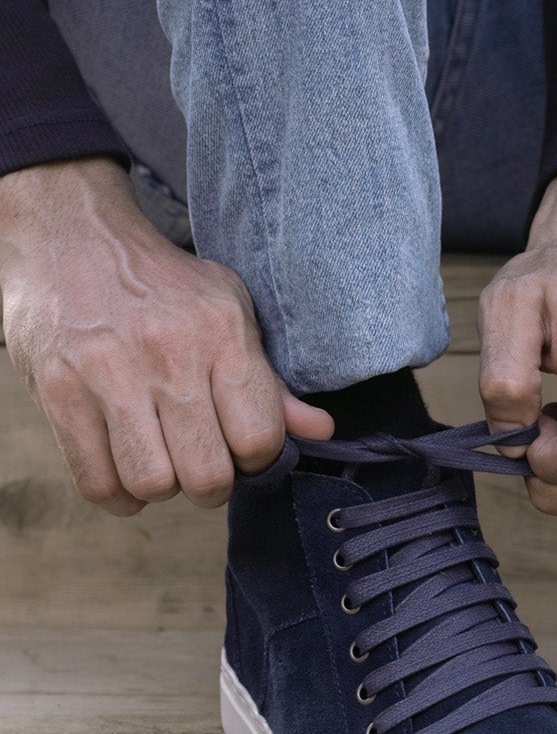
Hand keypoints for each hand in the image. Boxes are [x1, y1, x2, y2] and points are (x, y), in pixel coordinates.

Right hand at [0, 158, 331, 515]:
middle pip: (207, 473)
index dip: (257, 459)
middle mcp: (169, 355)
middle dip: (212, 487)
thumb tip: (321, 431)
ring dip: (162, 489)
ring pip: (153, 482)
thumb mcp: (231, 311)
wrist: (70, 237)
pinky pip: (96, 480)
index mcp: (222, 335)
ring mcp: (108, 373)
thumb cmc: (165, 285)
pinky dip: (116, 495)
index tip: (242, 450)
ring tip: (161, 463)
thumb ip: (271, 380)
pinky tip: (124, 474)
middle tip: (202, 467)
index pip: (259, 438)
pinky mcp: (58, 390)